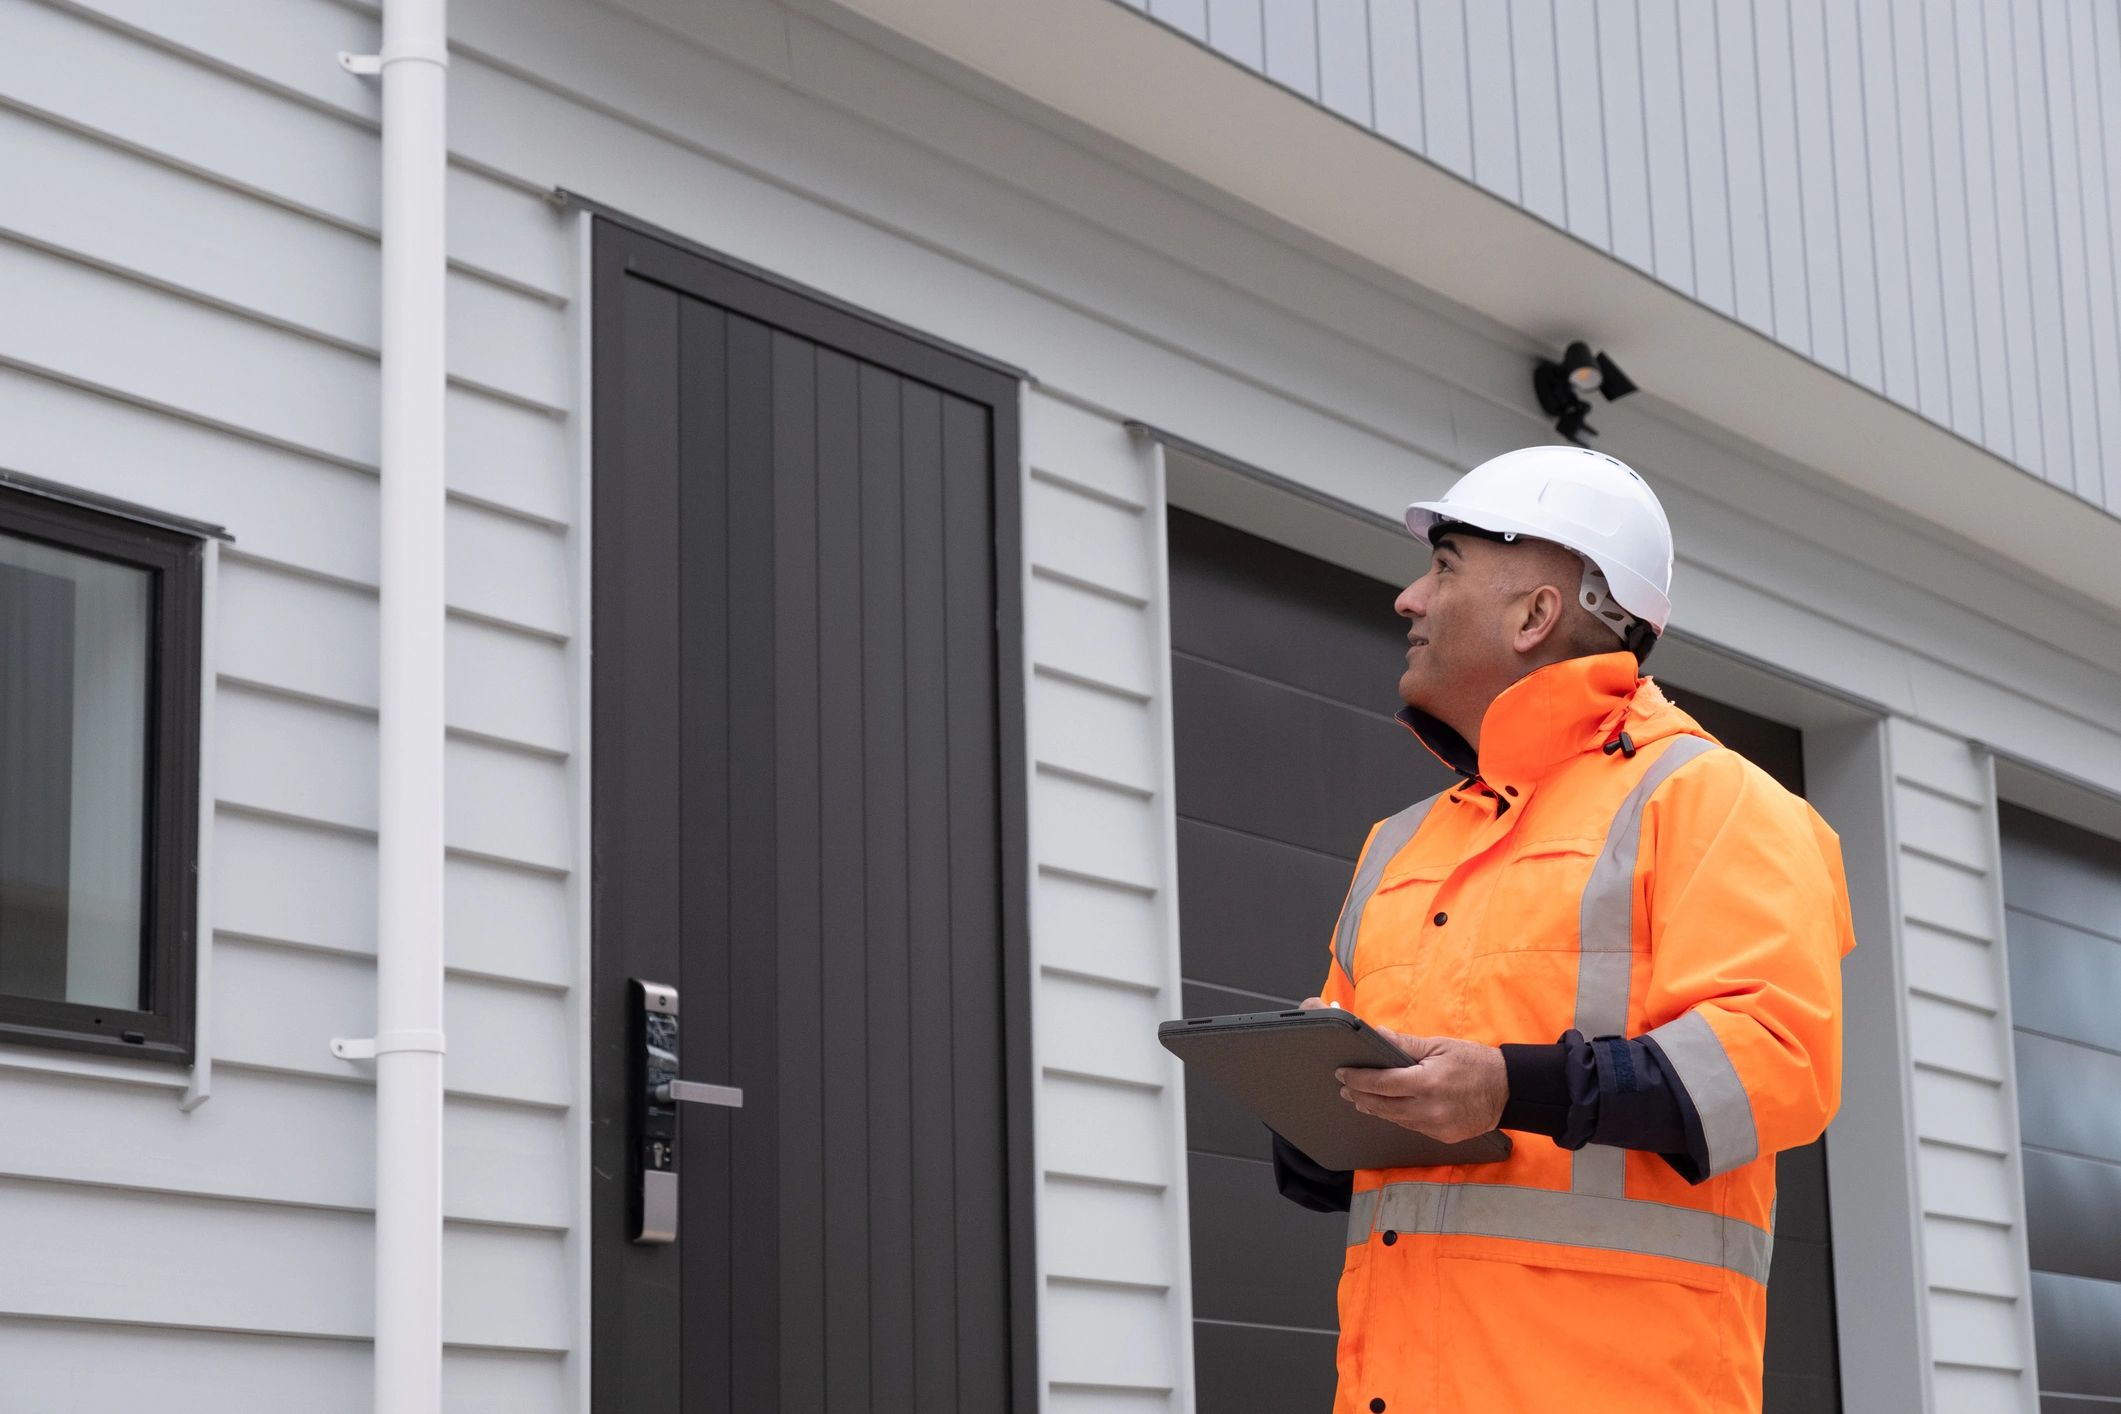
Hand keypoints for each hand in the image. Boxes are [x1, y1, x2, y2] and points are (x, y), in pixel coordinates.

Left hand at [1335, 1031, 1507, 1143]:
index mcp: (1426, 1083)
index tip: (1343, 1074)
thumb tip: (1379, 1034)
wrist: (1509, 1090)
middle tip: (1345, 1088)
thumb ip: (1406, 1045)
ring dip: (1375, 1108)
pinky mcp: (1443, 1137)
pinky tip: (1389, 1109)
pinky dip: (1397, 1117)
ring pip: (1395, 1119)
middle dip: (1360, 1096)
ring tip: (1361, 1099)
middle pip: (1382, 1106)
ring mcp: (1436, 1126)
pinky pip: (1412, 1127)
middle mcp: (1428, 1109)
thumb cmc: (1476, 1062)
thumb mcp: (1440, 1046)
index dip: (1358, 1079)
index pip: (1381, 1083)